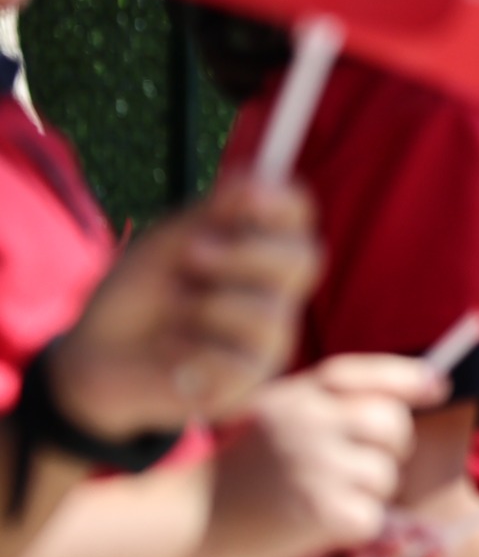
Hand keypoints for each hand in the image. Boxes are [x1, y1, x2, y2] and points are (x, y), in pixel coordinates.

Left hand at [47, 176, 323, 436]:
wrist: (97, 359)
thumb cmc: (139, 295)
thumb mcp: (165, 245)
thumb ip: (210, 214)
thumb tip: (252, 174)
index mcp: (260, 248)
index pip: (297, 215)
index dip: (281, 202)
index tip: (245, 195)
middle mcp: (277, 292)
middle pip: (303, 260)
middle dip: (245, 253)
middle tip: (192, 253)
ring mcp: (270, 338)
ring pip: (269, 314)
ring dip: (210, 307)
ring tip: (175, 314)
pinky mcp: (249, 382)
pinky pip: (242, 362)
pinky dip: (196, 353)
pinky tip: (176, 355)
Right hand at [203, 355, 444, 556]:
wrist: (190, 523)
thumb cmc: (243, 473)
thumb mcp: (277, 418)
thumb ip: (330, 402)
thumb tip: (427, 384)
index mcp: (297, 396)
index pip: (365, 373)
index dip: (409, 378)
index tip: (438, 387)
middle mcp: (309, 422)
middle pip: (392, 425)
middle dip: (391, 448)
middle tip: (360, 467)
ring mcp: (317, 465)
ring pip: (385, 475)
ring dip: (368, 494)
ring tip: (323, 499)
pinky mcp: (322, 511)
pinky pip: (372, 517)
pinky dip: (355, 529)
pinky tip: (318, 527)